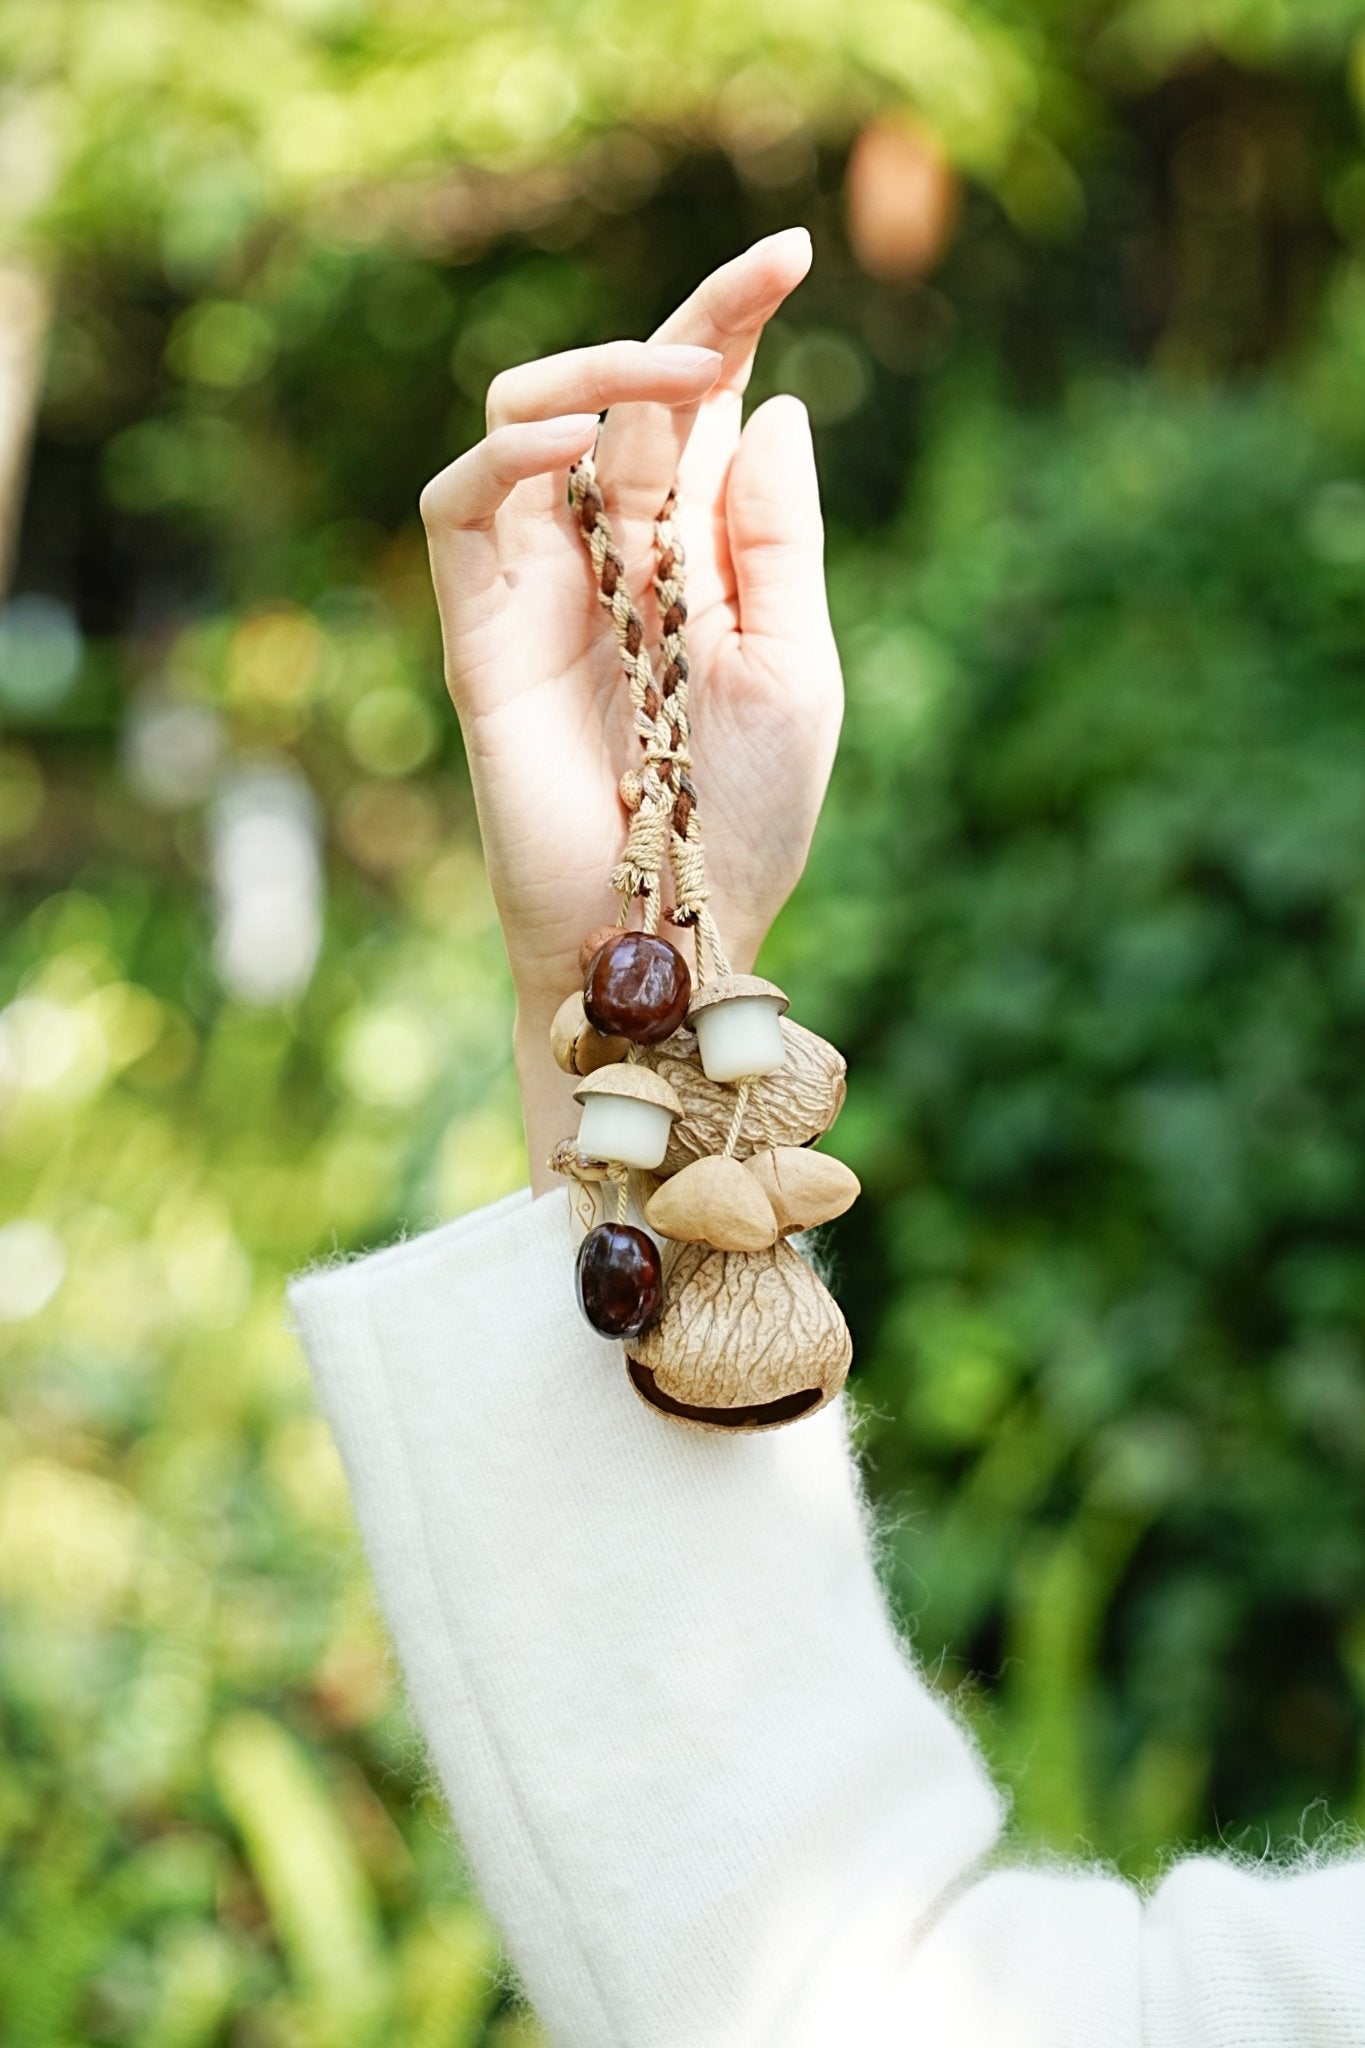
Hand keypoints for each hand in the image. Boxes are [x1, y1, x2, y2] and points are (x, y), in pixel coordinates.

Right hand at [420, 228, 842, 1190]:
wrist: (664, 929)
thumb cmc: (742, 821)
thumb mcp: (795, 669)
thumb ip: (776, 540)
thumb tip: (772, 403)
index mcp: (700, 564)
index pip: (705, 416)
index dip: (735, 324)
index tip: (793, 253)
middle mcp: (619, 559)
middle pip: (628, 400)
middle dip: (689, 325)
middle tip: (760, 282)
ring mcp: (545, 588)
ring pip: (530, 421)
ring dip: (601, 372)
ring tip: (682, 371)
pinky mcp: (481, 627)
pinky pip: (464, 506)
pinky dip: (503, 454)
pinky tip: (569, 446)